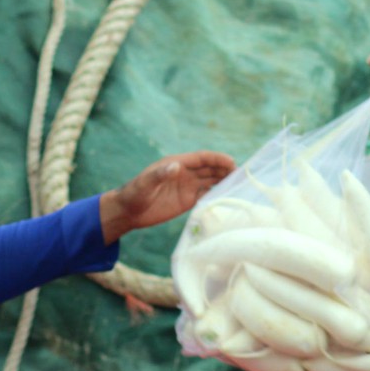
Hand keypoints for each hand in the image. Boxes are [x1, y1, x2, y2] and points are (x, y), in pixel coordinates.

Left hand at [100, 151, 235, 242]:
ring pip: (210, 180)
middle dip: (225, 169)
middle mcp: (184, 173)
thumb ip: (159, 175)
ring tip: (240, 185)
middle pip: (209, 168)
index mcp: (176, 164)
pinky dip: (217, 194)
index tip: (231, 162)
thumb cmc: (133, 195)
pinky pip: (206, 194)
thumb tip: (176, 166)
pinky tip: (227, 197)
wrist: (128, 212)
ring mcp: (186, 187)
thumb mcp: (144, 184)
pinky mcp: (186, 200)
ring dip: (224, 181)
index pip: (201, 158)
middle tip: (242, 175)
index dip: (217, 159)